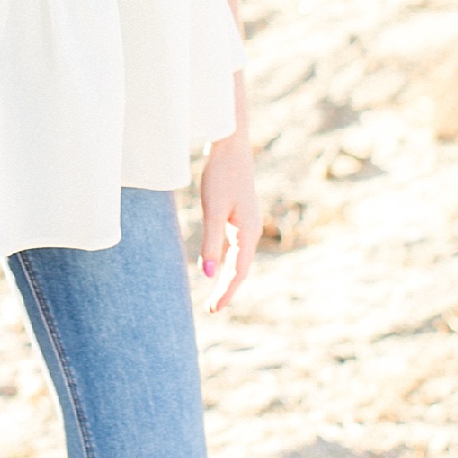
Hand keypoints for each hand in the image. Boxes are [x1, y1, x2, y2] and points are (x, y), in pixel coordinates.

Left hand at [197, 126, 261, 314]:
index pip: (239, 271)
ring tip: (216, 295)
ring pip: (238, 258)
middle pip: (241, 268)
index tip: (215, 309)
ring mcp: (246, 223)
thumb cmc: (221, 177)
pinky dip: (226, 260)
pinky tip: (217, 265)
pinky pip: (234, 246)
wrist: (231, 147)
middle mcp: (250, 230)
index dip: (227, 291)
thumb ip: (210, 242)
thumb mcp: (213, 210)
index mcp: (247, 232)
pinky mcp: (238, 216)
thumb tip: (206, 273)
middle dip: (228, 289)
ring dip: (227, 277)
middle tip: (213, 310)